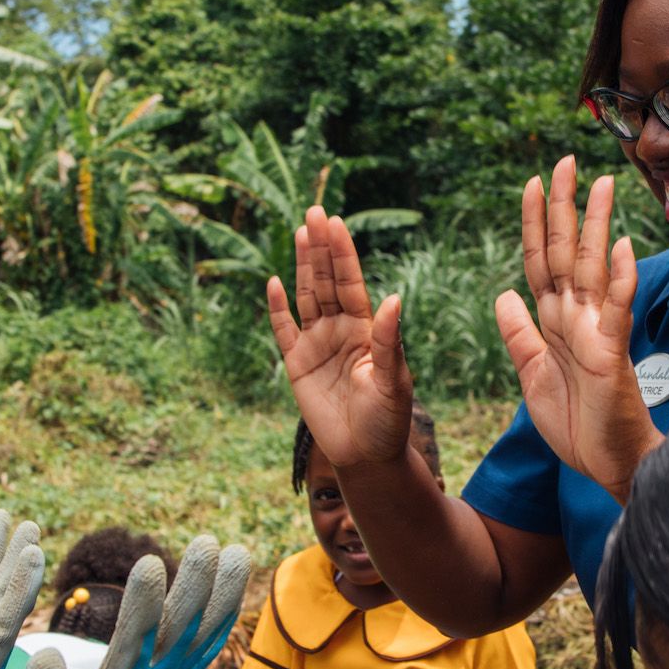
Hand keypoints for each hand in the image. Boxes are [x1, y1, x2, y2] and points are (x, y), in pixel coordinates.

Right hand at [25, 534, 250, 668]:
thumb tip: (46, 654)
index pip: (133, 642)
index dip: (143, 604)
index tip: (149, 563)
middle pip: (180, 631)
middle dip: (194, 586)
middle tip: (207, 542)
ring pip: (204, 635)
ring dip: (223, 595)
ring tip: (238, 552)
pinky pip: (209, 647)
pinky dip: (226, 616)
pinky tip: (237, 587)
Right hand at [267, 206, 414, 469]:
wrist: (367, 455)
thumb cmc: (388, 420)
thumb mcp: (394, 381)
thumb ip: (390, 342)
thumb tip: (394, 299)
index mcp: (366, 330)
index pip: (351, 283)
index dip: (343, 254)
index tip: (336, 222)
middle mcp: (340, 331)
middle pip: (327, 282)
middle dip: (321, 248)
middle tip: (315, 212)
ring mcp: (317, 345)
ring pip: (307, 297)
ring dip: (303, 267)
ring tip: (301, 233)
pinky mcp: (296, 366)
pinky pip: (284, 331)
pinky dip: (277, 309)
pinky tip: (274, 283)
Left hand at [495, 155, 660, 501]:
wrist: (608, 464)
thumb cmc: (577, 423)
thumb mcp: (531, 375)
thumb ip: (518, 334)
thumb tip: (502, 293)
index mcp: (554, 321)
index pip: (539, 260)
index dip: (533, 222)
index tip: (531, 183)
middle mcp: (577, 318)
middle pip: (565, 252)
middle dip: (563, 207)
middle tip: (565, 160)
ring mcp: (598, 333)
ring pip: (594, 268)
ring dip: (597, 226)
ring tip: (601, 184)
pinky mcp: (615, 355)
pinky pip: (618, 311)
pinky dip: (620, 280)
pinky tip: (622, 248)